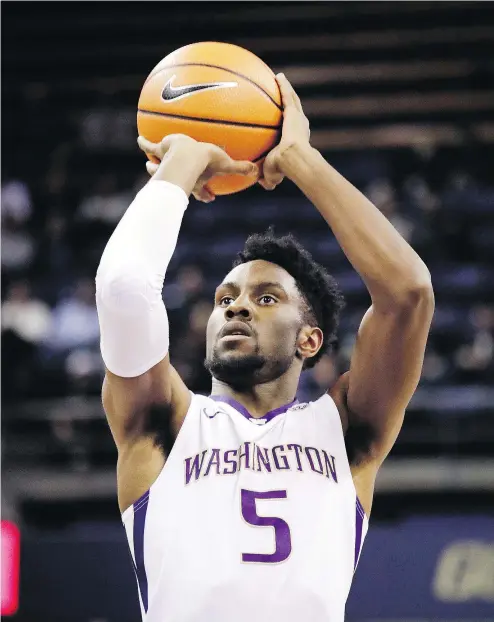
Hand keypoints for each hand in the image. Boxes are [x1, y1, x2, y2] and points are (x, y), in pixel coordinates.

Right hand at [138, 134, 256, 201]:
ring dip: (154, 166)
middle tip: (179, 183)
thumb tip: (257, 172)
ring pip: (158, 167)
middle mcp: (180, 175)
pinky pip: (149, 147)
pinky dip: (144, 143)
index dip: (205, 195)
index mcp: (196, 180)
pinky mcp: (158, 151)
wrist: (185, 155)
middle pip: (179, 182)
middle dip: (179, 184)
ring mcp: (167, 164)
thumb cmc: (205, 161)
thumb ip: (240, 167)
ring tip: (149, 163)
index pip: (201, 191)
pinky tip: (139, 139)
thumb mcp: (225, 163)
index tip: (209, 197)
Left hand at [259, 73, 310, 190]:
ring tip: (279, 78)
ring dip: (286, 89)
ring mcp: (298, 118)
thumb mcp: (273, 173)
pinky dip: (284, 85)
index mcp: (296, 138)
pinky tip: (277, 76)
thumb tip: (261, 183)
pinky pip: (287, 95)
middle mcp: (300, 126)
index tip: (284, 117)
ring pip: (292, 99)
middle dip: (289, 101)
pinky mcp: (294, 112)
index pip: (291, 128)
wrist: (294, 160)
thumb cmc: (284, 169)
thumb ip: (268, 177)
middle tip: (283, 93)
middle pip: (294, 109)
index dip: (288, 121)